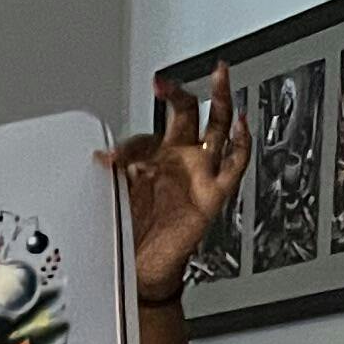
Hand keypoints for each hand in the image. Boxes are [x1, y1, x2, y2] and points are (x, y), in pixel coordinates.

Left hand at [101, 62, 249, 302]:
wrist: (143, 268)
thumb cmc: (132, 233)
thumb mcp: (118, 196)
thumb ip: (113, 172)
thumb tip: (103, 157)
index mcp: (155, 157)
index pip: (147, 133)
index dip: (128, 144)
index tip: (109, 158)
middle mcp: (180, 160)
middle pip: (187, 113)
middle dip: (179, 93)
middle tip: (165, 81)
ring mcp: (198, 173)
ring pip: (216, 127)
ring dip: (220, 100)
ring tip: (219, 75)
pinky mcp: (213, 193)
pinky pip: (235, 165)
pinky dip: (241, 144)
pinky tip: (241, 124)